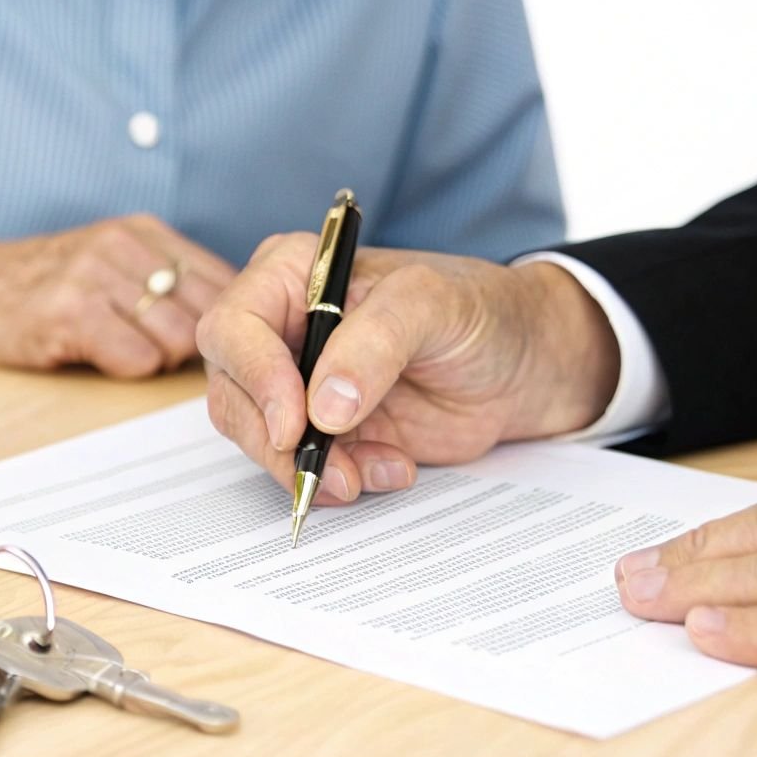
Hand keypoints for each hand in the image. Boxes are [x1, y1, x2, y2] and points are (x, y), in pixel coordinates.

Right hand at [0, 214, 234, 376]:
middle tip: (153, 350)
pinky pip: (138, 359)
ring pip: (177, 340)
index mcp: (142, 230)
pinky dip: (126, 368)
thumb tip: (235, 315)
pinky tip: (97, 355)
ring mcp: (94, 275)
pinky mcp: (69, 312)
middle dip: (190, 346)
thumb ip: (167, 276)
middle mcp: (122, 245)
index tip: (208, 341)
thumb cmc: (43, 284)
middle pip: (205, 315)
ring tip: (120, 348)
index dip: (223, 321)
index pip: (222, 279)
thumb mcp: (110, 258)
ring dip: (156, 359)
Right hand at [197, 233, 619, 504]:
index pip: (234, 327)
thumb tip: (322, 405)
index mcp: (289, 275)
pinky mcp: (321, 432)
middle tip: (331, 469)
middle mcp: (280, 329)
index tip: (296, 422)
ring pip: (258, 438)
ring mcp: (295, 384)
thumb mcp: (433, 305)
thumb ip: (376, 341)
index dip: (254, 378)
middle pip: (232, 392)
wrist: (524, 367)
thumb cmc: (479, 311)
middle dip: (276, 440)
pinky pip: (300, 467)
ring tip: (376, 472)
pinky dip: (341, 481)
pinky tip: (394, 469)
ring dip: (308, 468)